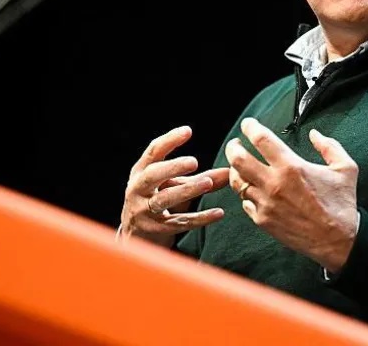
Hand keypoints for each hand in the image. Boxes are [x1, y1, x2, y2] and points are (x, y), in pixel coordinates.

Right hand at [120, 125, 228, 247]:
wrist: (137, 237)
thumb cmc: (158, 202)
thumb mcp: (175, 186)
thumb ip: (200, 178)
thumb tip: (230, 171)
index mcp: (141, 171)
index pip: (153, 151)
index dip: (169, 140)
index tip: (188, 131)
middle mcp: (137, 189)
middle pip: (153, 175)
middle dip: (173, 167)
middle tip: (194, 162)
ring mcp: (143, 211)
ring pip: (164, 199)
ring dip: (187, 190)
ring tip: (208, 183)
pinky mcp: (154, 230)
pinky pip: (178, 223)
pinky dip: (199, 218)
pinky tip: (217, 213)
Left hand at [226, 118, 359, 272]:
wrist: (338, 241)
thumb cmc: (342, 204)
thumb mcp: (346, 169)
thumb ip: (329, 147)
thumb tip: (314, 134)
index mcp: (291, 167)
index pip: (261, 139)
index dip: (250, 127)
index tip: (248, 124)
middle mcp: (274, 184)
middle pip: (238, 159)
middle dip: (233, 147)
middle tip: (236, 144)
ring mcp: (266, 204)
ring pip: (237, 182)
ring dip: (235, 171)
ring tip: (239, 166)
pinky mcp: (263, 221)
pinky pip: (245, 203)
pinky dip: (246, 194)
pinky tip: (251, 190)